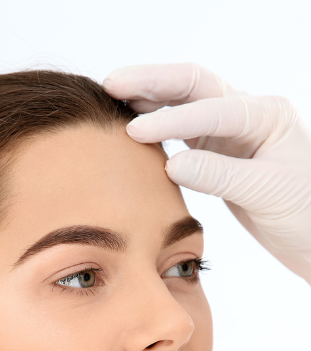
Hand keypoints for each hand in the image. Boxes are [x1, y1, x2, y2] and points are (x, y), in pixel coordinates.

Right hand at [103, 63, 310, 283]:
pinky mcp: (218, 151)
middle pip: (193, 85)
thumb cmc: (303, 213)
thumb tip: (171, 164)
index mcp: (266, 116)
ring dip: (149, 96)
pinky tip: (132, 126)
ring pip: (184, 102)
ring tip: (113, 97)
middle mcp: (248, 114)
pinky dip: (157, 124)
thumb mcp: (265, 193)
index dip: (171, 120)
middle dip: (152, 82)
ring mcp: (231, 131)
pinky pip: (182, 130)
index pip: (211, 109)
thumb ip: (219, 176)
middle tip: (112, 85)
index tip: (135, 132)